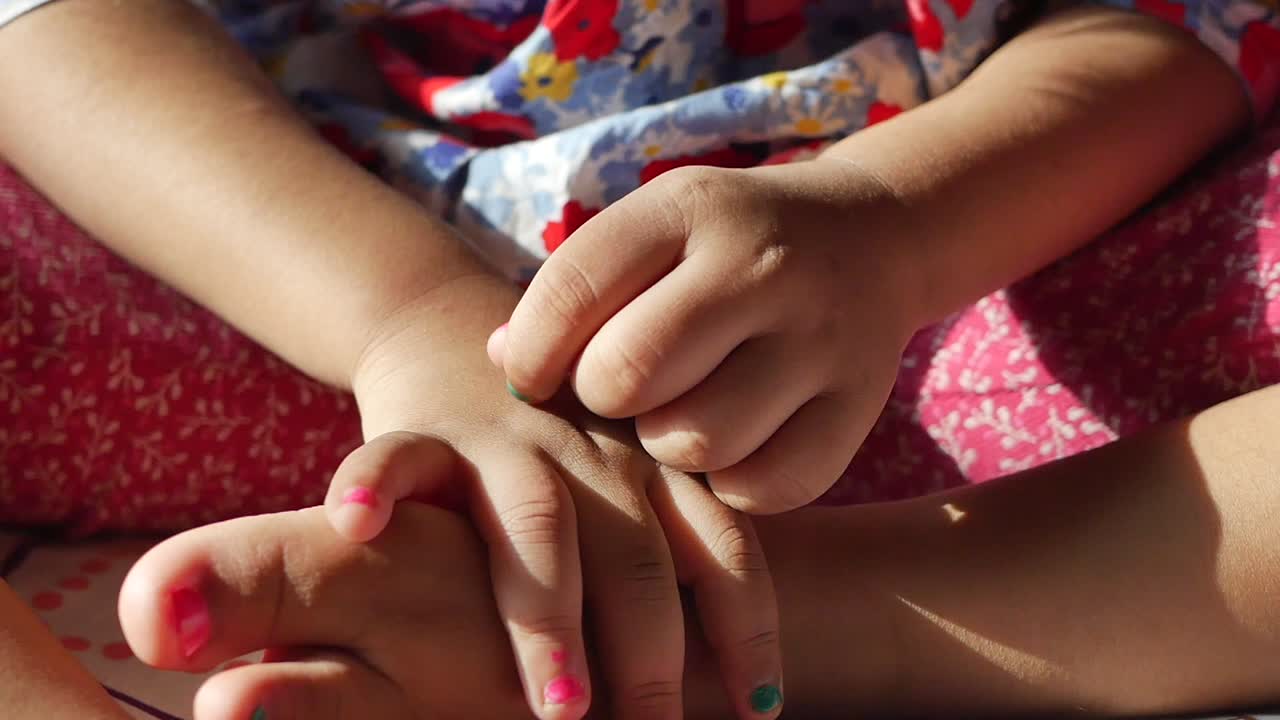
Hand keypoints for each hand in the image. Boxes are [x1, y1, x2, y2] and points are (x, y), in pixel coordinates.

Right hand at [315, 287, 784, 719]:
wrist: (456, 335)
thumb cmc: (560, 450)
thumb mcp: (629, 486)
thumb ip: (669, 557)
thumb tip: (739, 692)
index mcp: (659, 470)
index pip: (722, 549)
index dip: (744, 628)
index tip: (757, 706)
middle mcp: (597, 455)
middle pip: (637, 557)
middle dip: (651, 656)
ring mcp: (510, 442)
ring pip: (537, 524)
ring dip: (549, 618)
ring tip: (560, 704)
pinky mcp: (425, 431)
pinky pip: (396, 457)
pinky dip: (374, 486)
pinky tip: (356, 526)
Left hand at [490, 160, 921, 512]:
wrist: (871, 238)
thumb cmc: (724, 248)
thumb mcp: (652, 234)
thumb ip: (574, 293)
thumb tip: (499, 363)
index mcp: (689, 208)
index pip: (571, 292)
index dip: (528, 355)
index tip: (531, 375)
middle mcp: (761, 264)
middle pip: (627, 375)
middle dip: (602, 398)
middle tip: (620, 390)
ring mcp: (820, 336)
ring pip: (694, 442)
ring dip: (666, 447)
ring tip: (679, 414)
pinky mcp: (857, 407)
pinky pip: (761, 488)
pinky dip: (730, 483)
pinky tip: (733, 442)